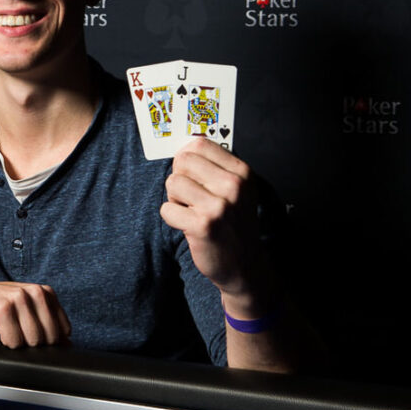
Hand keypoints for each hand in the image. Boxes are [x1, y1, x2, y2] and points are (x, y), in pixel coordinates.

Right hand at [0, 278, 71, 348]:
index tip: (30, 334)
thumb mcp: (22, 311)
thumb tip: (67, 345)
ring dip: (16, 342)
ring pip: (32, 341)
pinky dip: (4, 342)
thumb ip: (45, 323)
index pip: (63, 330)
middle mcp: (34, 292)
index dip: (47, 340)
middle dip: (32, 343)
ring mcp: (19, 299)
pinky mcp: (4, 310)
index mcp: (44, 291)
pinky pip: (14, 342)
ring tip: (5, 329)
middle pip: (49, 338)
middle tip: (15, 332)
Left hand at [159, 138, 265, 309]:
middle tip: (194, 198)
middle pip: (182, 161)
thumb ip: (214, 167)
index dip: (188, 160)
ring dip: (175, 199)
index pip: (199, 145)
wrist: (244, 264)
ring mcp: (219, 206)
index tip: (194, 176)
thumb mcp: (236, 190)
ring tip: (192, 211)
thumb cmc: (234, 222)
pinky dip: (172, 218)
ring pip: (172, 183)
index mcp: (241, 172)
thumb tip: (182, 148)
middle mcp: (233, 186)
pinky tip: (189, 226)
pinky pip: (166, 209)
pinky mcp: (203, 226)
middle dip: (181, 179)